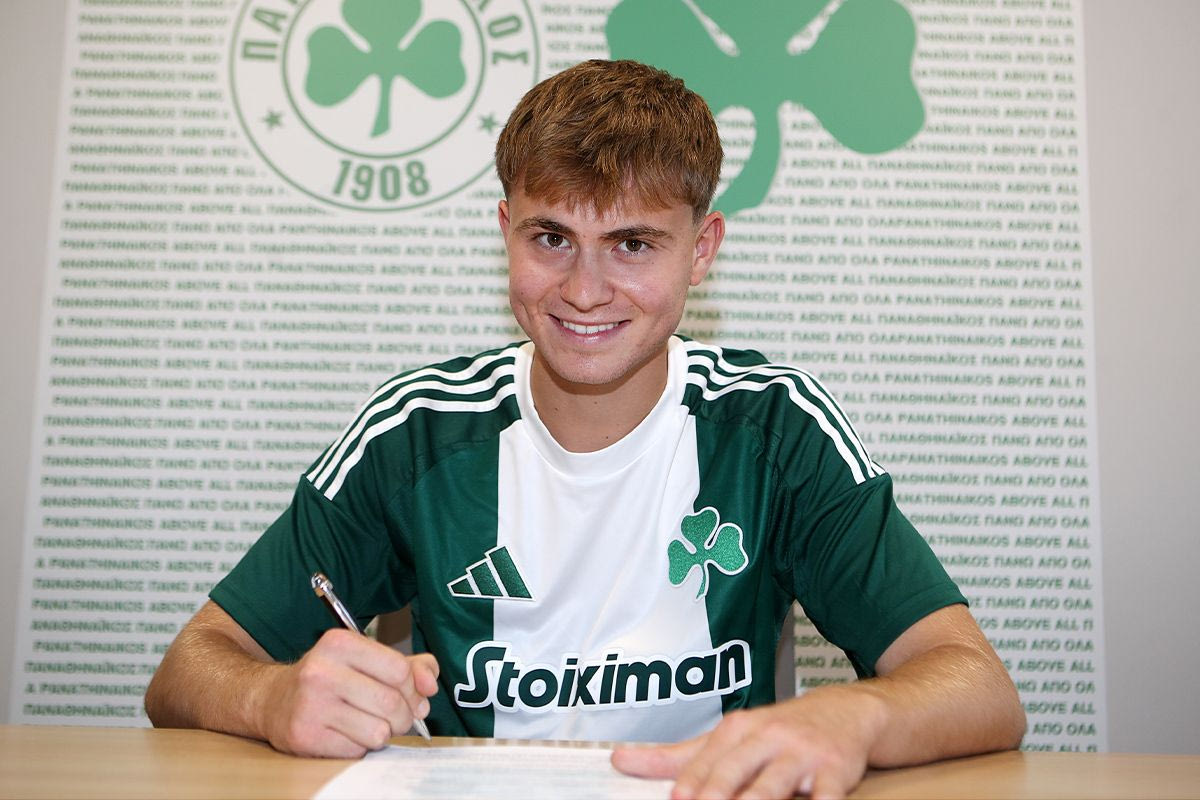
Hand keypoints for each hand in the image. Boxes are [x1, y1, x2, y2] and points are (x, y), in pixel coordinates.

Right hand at [257, 628, 438, 757]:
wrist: (273, 700)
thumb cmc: (330, 678)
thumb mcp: (366, 659)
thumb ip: (410, 666)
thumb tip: (430, 684)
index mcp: (340, 643)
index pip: (400, 670)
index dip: (413, 689)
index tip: (410, 695)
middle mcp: (322, 671)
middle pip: (392, 703)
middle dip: (404, 717)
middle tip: (396, 717)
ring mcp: (311, 705)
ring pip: (379, 731)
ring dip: (383, 733)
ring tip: (369, 723)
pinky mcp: (305, 736)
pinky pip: (357, 750)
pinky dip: (360, 746)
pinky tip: (346, 733)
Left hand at [611, 687, 884, 799]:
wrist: (848, 710)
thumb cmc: (780, 730)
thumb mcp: (730, 737)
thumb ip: (677, 757)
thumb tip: (620, 760)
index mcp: (739, 728)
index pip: (706, 762)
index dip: (690, 785)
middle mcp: (768, 736)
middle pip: (736, 771)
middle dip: (717, 794)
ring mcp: (803, 753)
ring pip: (775, 784)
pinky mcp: (836, 770)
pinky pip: (827, 793)